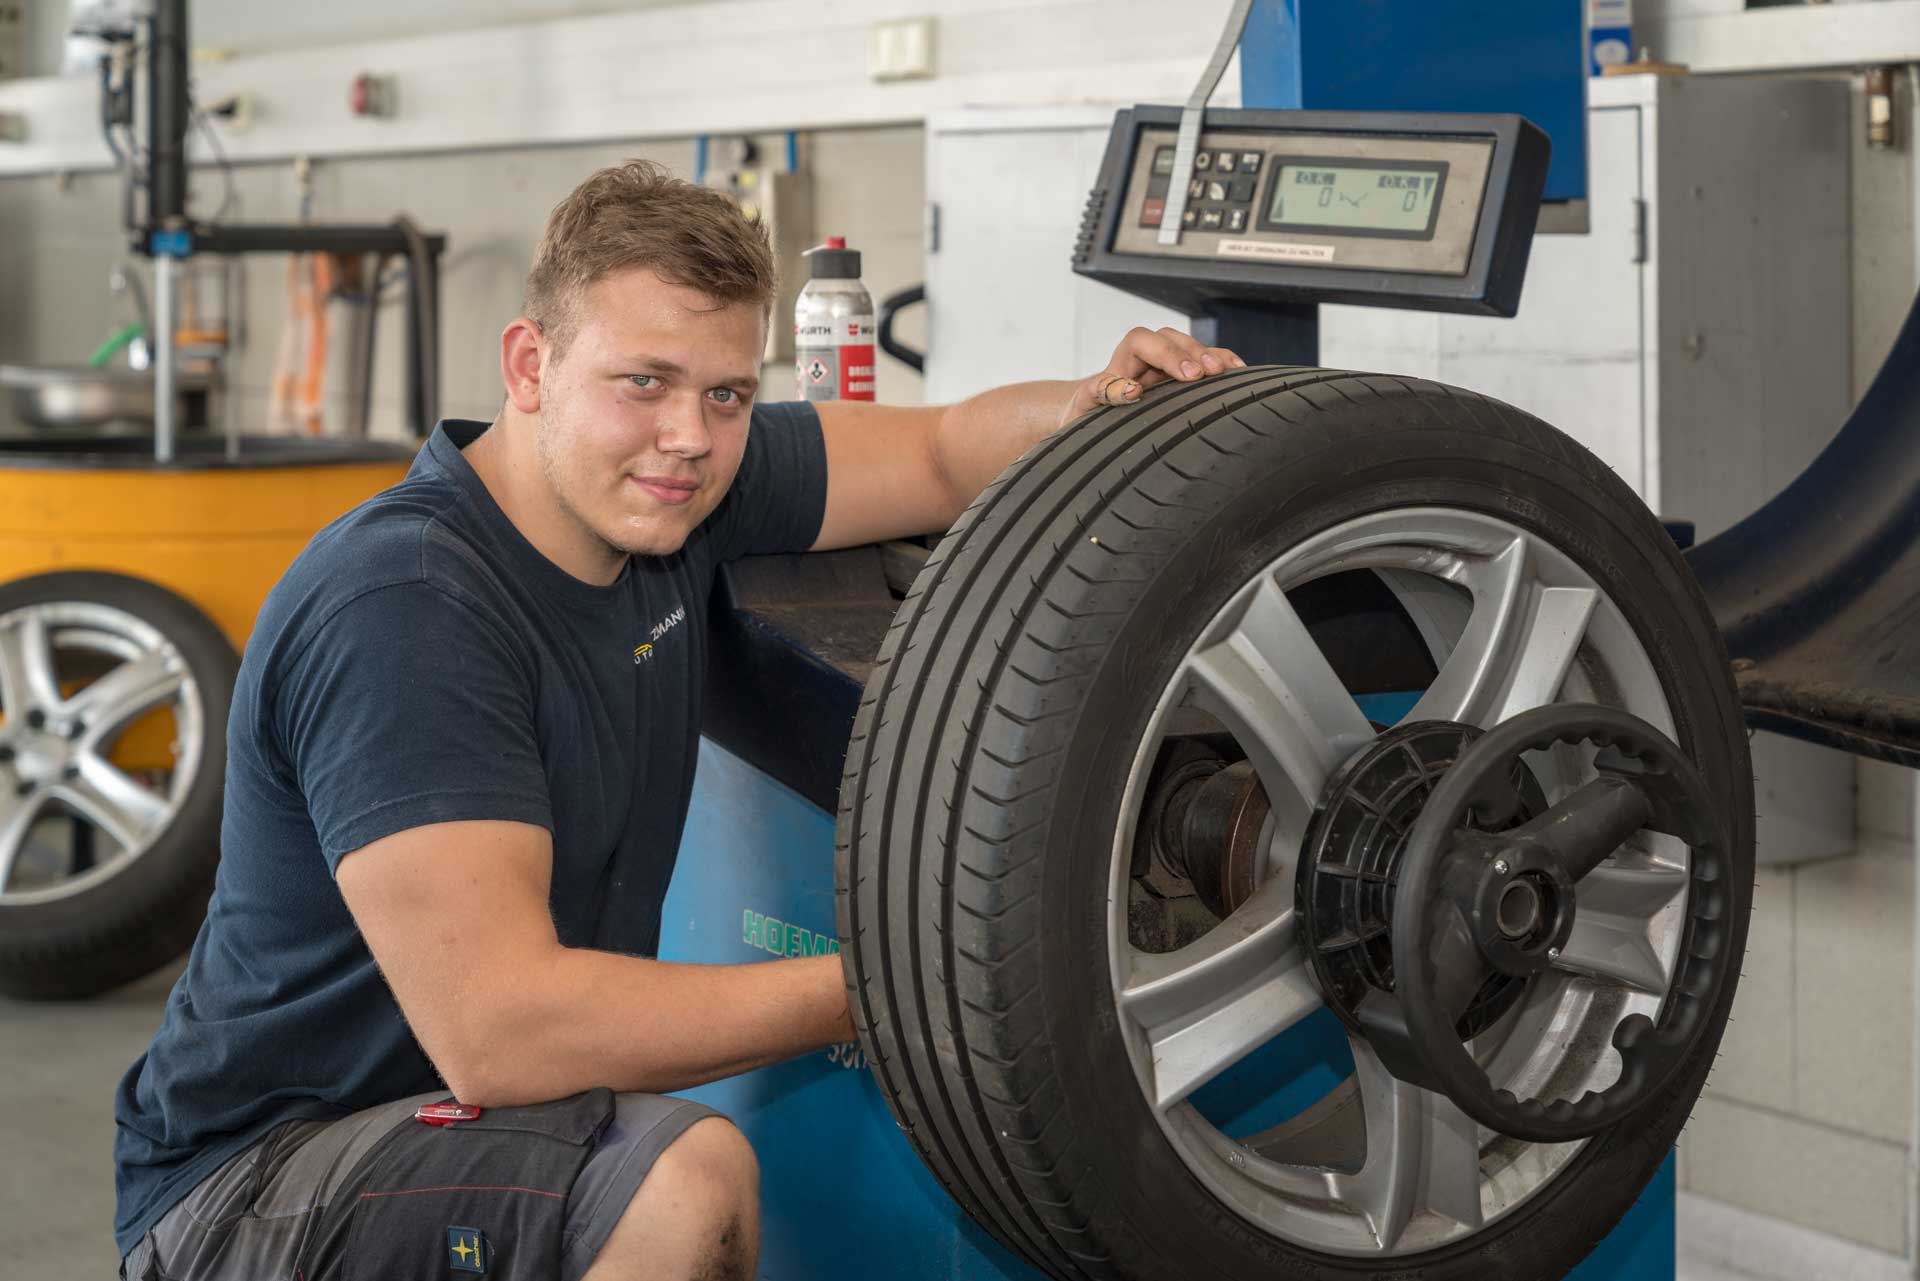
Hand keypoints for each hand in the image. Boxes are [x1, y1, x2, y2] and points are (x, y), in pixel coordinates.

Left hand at [1060, 326, 1246, 426]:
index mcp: (1122, 358)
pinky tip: (1240, 373)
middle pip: (1173, 339)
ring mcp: (1169, 366)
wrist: (1093, 422)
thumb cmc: (1087, 413)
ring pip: (1193, 350)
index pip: (1142, 340)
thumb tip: (1131, 390)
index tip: (1183, 376)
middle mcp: (1148, 356)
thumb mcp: (1085, 405)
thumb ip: (1101, 393)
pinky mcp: (1185, 380)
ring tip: (1229, 372)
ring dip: (1212, 357)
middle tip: (1208, 373)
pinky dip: (1223, 366)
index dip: (1165, 353)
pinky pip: (1206, 365)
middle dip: (1192, 353)